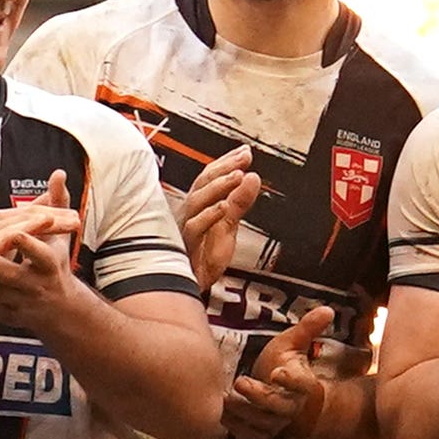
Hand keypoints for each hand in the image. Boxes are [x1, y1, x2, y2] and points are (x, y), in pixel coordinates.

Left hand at [0, 195, 82, 329]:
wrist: (60, 308)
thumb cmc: (57, 264)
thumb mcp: (61, 235)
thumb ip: (57, 204)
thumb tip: (58, 174)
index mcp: (50, 266)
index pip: (42, 256)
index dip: (29, 246)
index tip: (16, 234)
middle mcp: (36, 286)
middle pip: (11, 275)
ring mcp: (20, 301)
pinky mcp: (6, 313)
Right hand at [172, 150, 265, 271]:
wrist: (192, 287)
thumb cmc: (203, 257)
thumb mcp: (228, 227)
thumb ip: (240, 203)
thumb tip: (253, 177)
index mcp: (199, 206)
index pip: (210, 177)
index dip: (227, 162)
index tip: (246, 151)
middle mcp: (189, 213)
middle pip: (202, 183)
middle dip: (224, 168)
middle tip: (244, 157)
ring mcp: (185, 228)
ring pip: (197, 201)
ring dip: (218, 186)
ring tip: (237, 176)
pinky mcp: (184, 247)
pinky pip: (194, 228)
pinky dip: (208, 216)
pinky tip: (224, 207)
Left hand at [221, 306, 343, 438]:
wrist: (282, 393)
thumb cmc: (284, 363)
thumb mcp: (293, 343)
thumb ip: (308, 328)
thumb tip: (328, 309)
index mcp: (302, 384)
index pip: (302, 384)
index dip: (291, 380)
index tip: (277, 371)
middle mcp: (291, 406)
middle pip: (280, 407)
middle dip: (259, 396)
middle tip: (240, 382)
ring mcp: (277, 422)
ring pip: (262, 423)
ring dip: (242, 412)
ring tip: (224, 397)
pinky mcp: (261, 432)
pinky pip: (250, 435)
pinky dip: (236, 427)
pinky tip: (222, 414)